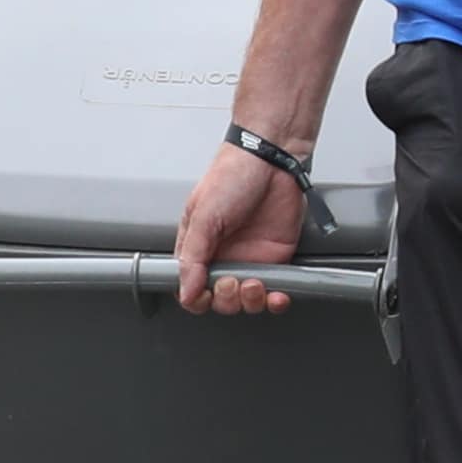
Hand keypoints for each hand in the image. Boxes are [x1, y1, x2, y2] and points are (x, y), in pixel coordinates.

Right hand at [172, 136, 306, 314]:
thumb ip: (193, 256)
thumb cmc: (233, 175)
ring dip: (251, 301)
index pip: (189, 287)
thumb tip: (184, 290)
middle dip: (226, 299)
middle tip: (233, 281)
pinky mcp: (275, 259)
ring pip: (246, 301)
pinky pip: (274, 291)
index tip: (206, 294)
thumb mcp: (204, 214)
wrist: (273, 160)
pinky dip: (276, 300)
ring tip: (254, 282)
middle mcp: (222, 256)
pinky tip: (277, 294)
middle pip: (219, 300)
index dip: (197, 298)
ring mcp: (250, 259)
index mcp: (197, 247)